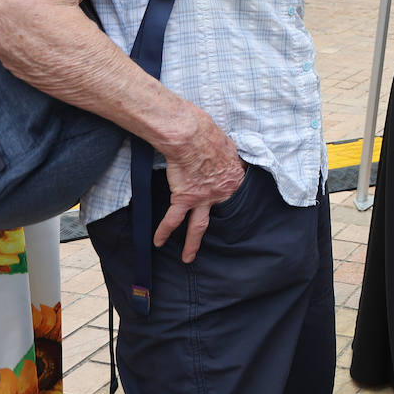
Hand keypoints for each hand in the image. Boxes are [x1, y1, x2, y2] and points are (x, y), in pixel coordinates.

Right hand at [155, 113, 245, 263]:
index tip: (232, 210)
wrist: (192, 136)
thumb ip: (231, 158)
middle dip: (221, 232)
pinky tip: (158, 241)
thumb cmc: (210, 135)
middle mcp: (221, 193)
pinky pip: (172, 219)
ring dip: (192, 243)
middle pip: (221, 217)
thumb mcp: (230, 147)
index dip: (232, 203)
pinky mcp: (184, 198)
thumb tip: (230, 156)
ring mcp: (203, 198)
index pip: (236, 196)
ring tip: (188, 258)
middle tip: (223, 247)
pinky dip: (163, 231)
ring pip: (198, 226)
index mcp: (234, 179)